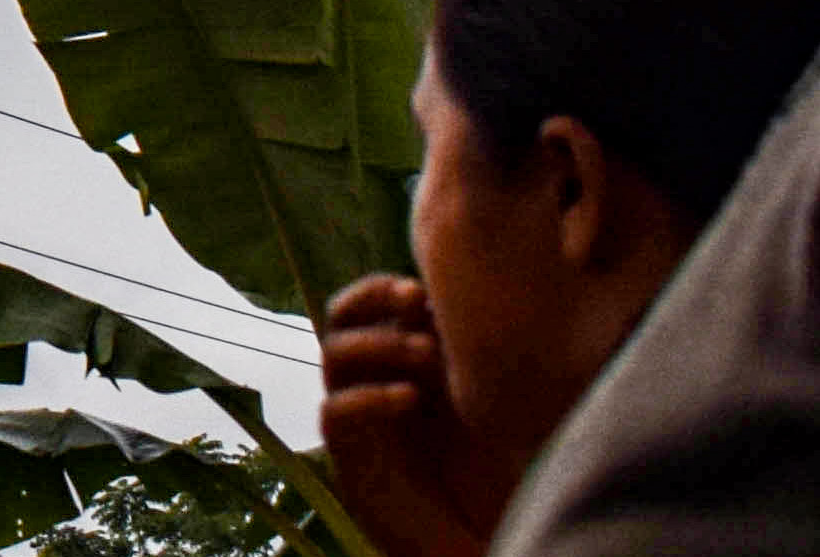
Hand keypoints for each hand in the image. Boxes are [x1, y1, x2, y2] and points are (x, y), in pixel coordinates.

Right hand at [318, 273, 513, 556]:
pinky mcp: (347, 454)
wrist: (471, 535)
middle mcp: (367, 380)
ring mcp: (354, 415)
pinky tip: (409, 398)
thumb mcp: (483, 401)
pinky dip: (370, 397)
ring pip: (333, 355)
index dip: (388, 288)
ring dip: (378, 344)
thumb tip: (465, 300)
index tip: (424, 290)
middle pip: (340, 317)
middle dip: (372, 299)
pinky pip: (336, 410)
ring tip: (427, 353)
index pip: (371, 303)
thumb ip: (465, 353)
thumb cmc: (485, 469)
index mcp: (395, 360)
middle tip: (413, 300)